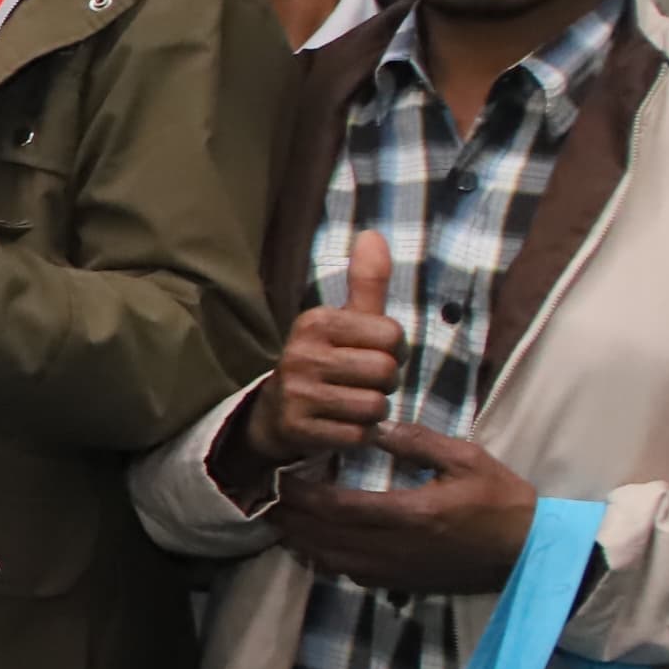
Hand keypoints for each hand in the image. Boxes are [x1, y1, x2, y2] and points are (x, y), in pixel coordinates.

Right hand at [242, 229, 405, 466]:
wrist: (275, 412)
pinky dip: (359, 435)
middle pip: (386, 372)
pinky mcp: (298, 428)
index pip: (392, 335)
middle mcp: (300, 354)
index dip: (393, 350)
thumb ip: (366, 280)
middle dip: (384, 383)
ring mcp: (297, 393)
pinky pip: (359, 435)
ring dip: (372, 411)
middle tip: (360, 382)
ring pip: (375, 406)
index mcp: (315, 321)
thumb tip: (373, 233)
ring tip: (350, 404)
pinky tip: (340, 424)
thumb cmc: (324, 361)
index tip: (369, 354)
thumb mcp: (344, 319)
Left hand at [271, 422, 538, 594]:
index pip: (338, 507)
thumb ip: (416, 442)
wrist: (533, 552)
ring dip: (301, 542)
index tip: (283, 477)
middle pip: (323, 538)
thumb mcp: (466, 459)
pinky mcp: (402, 584)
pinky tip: (313, 545)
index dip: (303, 495)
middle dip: (290, 519)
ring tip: (280, 520)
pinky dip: (323, 560)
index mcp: (411, 514)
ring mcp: (397, 571)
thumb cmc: (503, 500)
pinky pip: (349, 575)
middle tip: (267, 498)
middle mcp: (396, 548)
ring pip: (330, 561)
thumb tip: (372, 425)